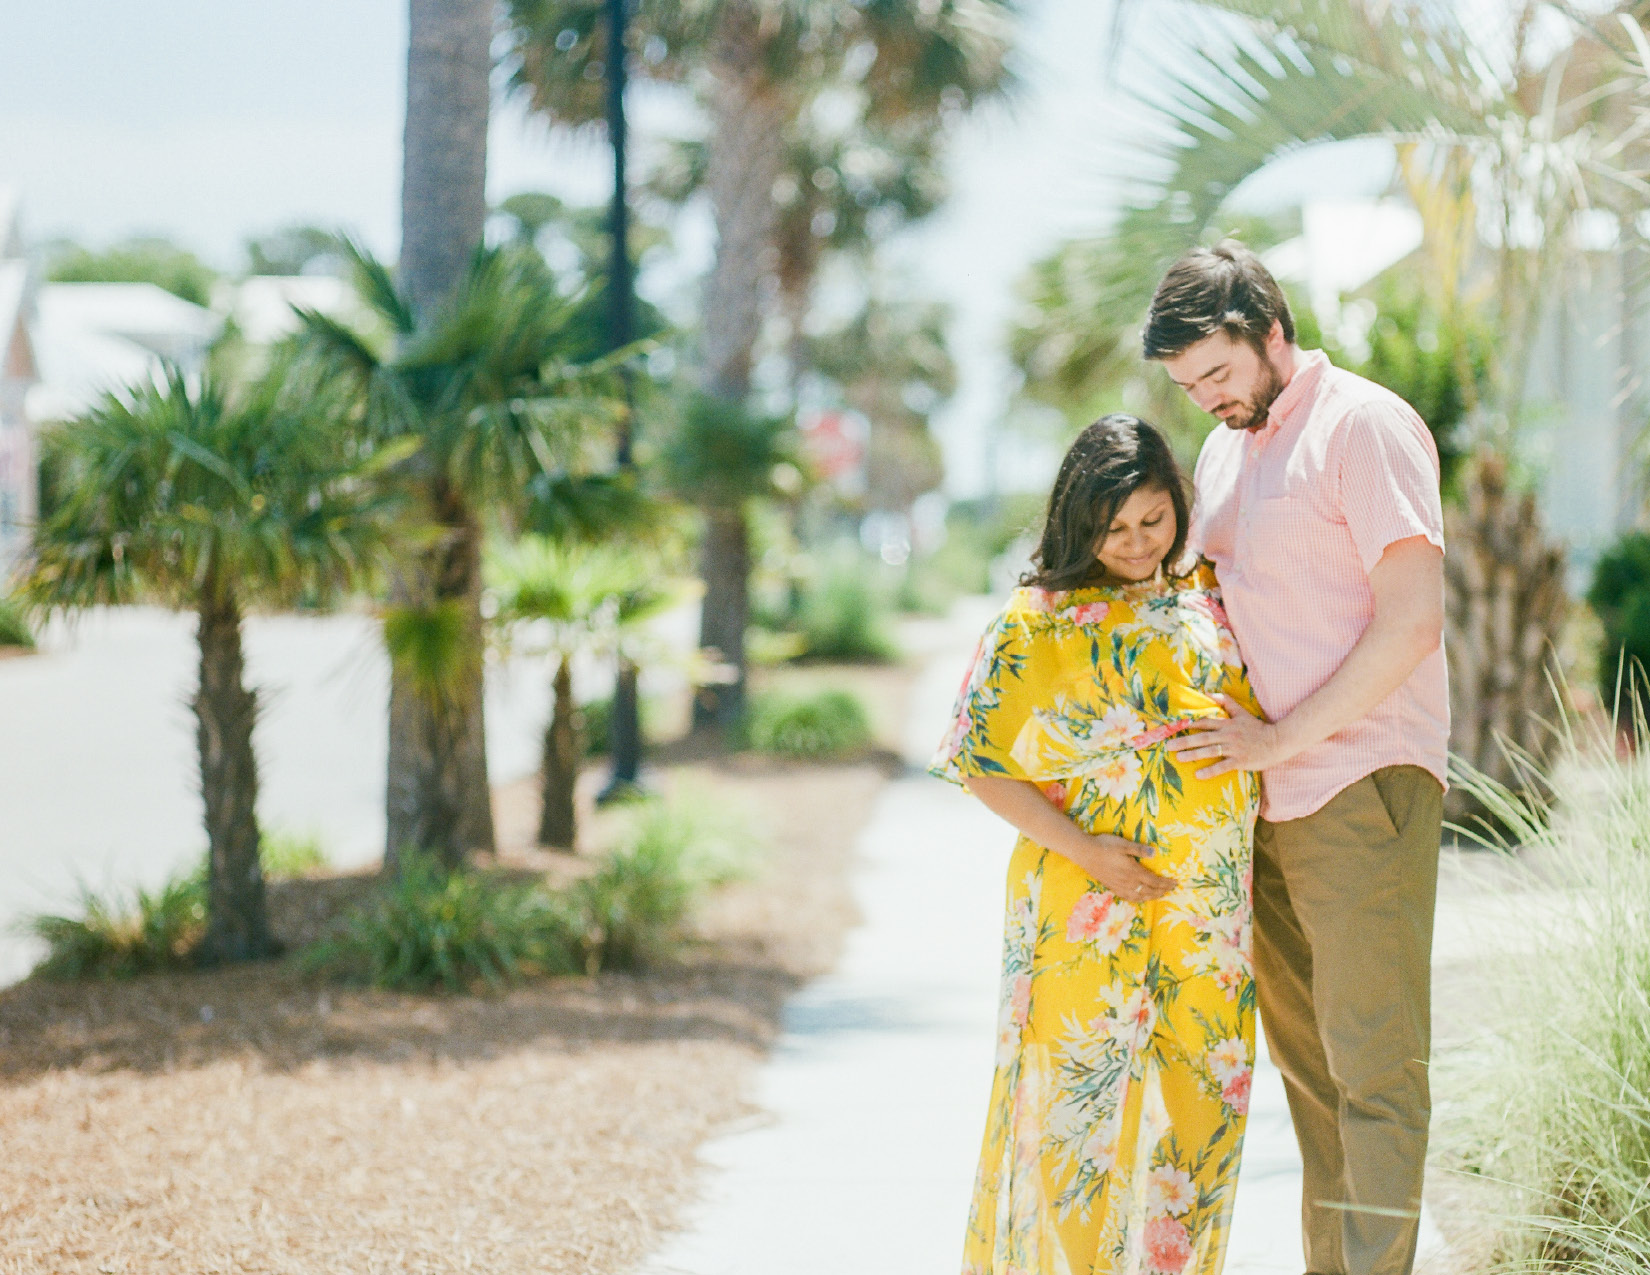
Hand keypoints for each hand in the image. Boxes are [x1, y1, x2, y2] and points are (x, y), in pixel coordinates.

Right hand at [1071, 834, 1176, 901]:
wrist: (1084, 853)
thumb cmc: (1104, 845)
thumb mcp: (1123, 844)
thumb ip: (1139, 849)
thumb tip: (1155, 853)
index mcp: (1133, 871)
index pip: (1154, 881)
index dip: (1166, 883)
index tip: (1175, 882)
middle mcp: (1128, 882)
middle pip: (1149, 890)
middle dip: (1162, 891)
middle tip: (1171, 889)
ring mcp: (1119, 886)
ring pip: (1140, 896)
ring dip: (1152, 897)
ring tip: (1159, 895)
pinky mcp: (1112, 887)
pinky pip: (1128, 897)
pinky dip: (1138, 899)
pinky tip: (1140, 897)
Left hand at [1164, 693, 1287, 778]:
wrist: (1278, 741)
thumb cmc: (1258, 728)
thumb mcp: (1242, 712)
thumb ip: (1227, 702)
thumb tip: (1208, 693)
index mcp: (1227, 724)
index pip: (1204, 722)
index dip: (1188, 724)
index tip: (1174, 727)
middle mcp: (1228, 735)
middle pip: (1202, 738)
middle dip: (1184, 741)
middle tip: (1168, 745)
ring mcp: (1234, 749)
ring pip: (1209, 751)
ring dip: (1192, 754)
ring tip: (1178, 758)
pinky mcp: (1240, 761)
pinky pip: (1222, 766)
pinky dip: (1210, 771)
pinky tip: (1198, 775)